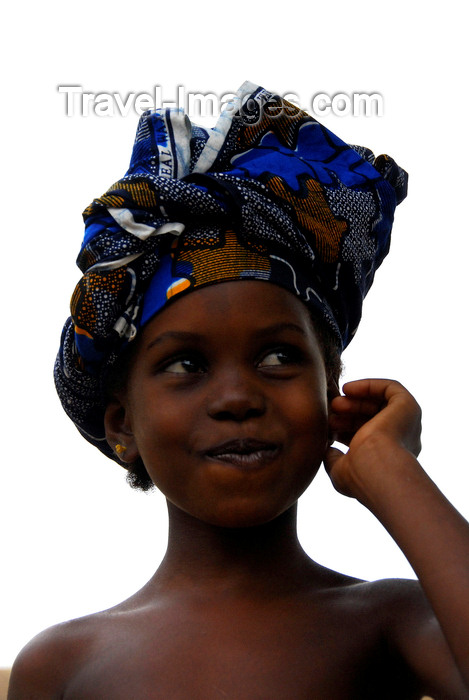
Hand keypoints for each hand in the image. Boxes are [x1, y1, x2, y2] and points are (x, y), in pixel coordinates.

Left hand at [324, 379, 421, 501]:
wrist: (378, 469)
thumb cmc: (359, 476)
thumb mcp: (339, 469)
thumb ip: (333, 457)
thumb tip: (327, 448)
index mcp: (390, 458)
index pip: (368, 437)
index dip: (346, 429)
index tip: (329, 428)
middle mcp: (402, 441)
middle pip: (373, 418)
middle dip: (349, 412)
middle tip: (331, 411)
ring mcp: (407, 423)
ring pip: (380, 403)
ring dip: (356, 399)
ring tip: (335, 403)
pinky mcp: (409, 407)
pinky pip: (391, 388)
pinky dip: (369, 385)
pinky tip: (349, 389)